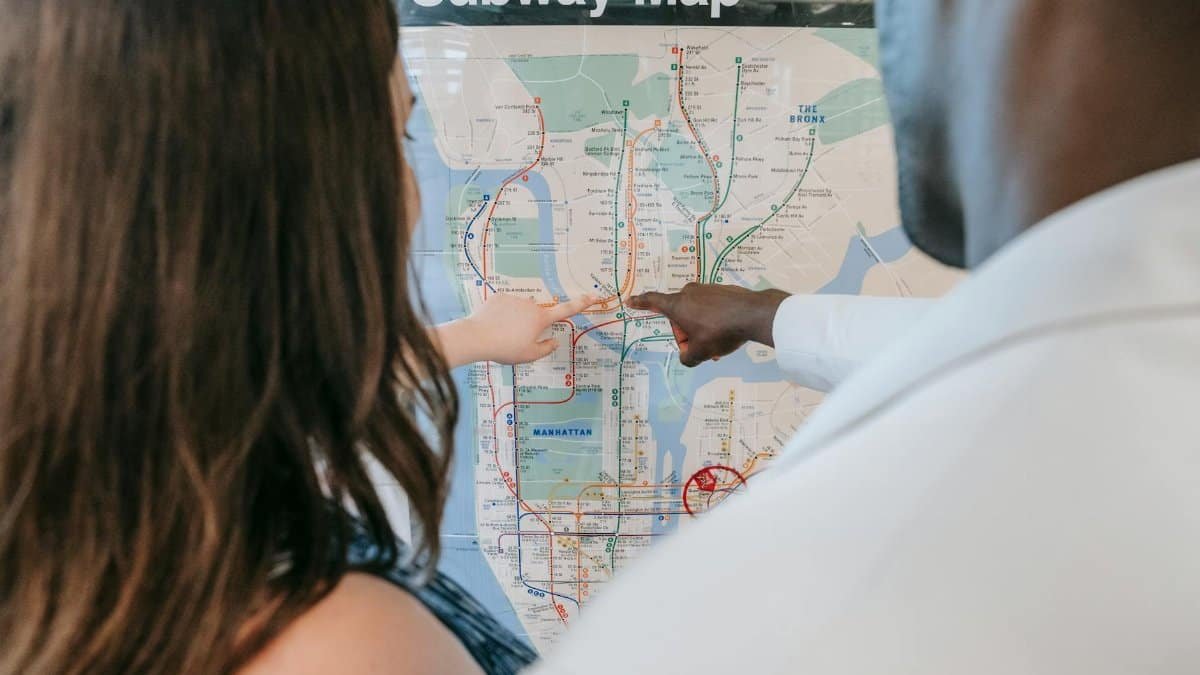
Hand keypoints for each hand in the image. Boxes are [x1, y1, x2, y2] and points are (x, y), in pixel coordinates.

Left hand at [436, 293, 598, 366]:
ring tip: (500, 334)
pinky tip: (492, 326)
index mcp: (540, 319)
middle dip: (529, 325)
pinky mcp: (499, 297)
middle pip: (535, 315)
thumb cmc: (505, 349)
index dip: (581, 304)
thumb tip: (554, 341)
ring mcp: (514, 299)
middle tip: (515, 340)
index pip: (566, 310)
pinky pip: (505, 306)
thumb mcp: (529, 356)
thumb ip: (545, 348)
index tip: (593, 295)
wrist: (477, 337)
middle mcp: (530, 305)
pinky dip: (501, 315)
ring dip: (514, 320)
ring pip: (519, 310)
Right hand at [628, 283, 788, 366]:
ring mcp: (707, 290)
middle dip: (687, 334)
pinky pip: (712, 308)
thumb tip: (687, 356)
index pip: (654, 302)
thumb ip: (687, 358)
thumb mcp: (700, 353)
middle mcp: (690, 293)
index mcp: (678, 305)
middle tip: (701, 349)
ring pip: (697, 313)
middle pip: (679, 316)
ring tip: (717, 345)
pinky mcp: (723, 291)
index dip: (641, 303)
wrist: (753, 314)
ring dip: (702, 330)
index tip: (630, 301)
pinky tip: (728, 332)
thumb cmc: (720, 332)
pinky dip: (715, 321)